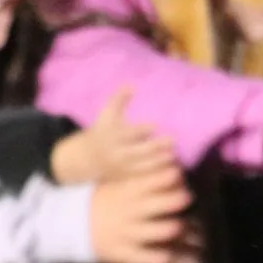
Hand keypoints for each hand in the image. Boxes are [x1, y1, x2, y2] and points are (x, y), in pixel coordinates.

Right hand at [52, 89, 176, 184]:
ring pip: (143, 166)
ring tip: (175, 155)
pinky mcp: (128, 177)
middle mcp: (118, 152)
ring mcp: (123, 167)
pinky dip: (157, 174)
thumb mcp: (106, 114)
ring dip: (160, 161)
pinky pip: (144, 177)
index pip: (128, 133)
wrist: (87, 158)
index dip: (142, 130)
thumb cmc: (102, 130)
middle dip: (156, 146)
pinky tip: (172, 169)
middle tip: (173, 140)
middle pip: (139, 151)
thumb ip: (119, 100)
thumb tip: (131, 85)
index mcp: (113, 136)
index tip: (155, 126)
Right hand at [90, 165, 190, 262]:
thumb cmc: (100, 203)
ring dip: (176, 227)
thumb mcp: (115, 187)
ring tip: (178, 225)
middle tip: (187, 197)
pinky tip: (167, 254)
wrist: (68, 226)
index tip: (178, 175)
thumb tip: (171, 173)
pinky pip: (150, 258)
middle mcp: (129, 212)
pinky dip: (163, 257)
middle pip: (162, 204)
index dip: (170, 176)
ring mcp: (127, 234)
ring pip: (162, 231)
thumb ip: (139, 181)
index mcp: (125, 192)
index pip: (152, 180)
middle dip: (179, 199)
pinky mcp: (124, 254)